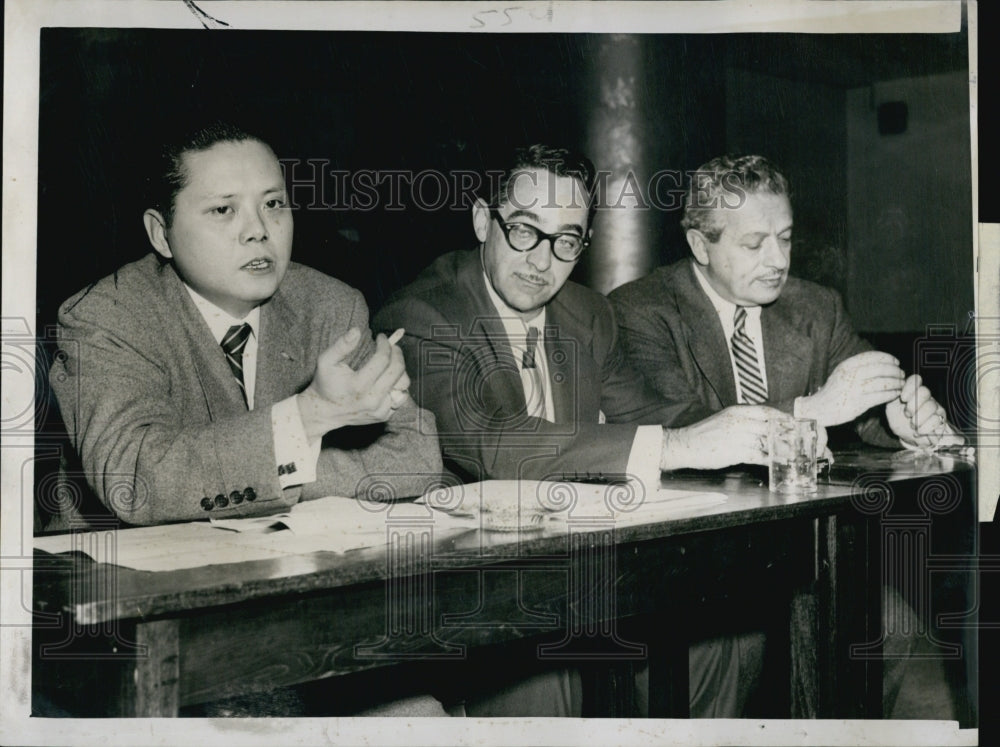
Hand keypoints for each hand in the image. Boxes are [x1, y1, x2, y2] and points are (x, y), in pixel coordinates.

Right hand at [297, 328, 409, 440]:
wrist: (325, 412)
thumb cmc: (325, 383)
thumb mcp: (326, 361)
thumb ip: (341, 345)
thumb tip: (356, 331)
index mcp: (358, 385)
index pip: (383, 359)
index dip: (385, 344)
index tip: (381, 337)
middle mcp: (371, 399)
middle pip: (397, 371)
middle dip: (397, 353)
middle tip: (391, 347)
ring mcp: (379, 410)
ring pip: (403, 385)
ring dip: (399, 370)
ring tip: (390, 363)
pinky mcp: (383, 416)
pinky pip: (400, 397)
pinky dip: (397, 386)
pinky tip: (386, 380)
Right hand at [661, 405, 795, 470]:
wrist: (684, 444)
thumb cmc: (703, 434)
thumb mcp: (724, 420)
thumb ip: (742, 422)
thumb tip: (761, 428)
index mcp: (737, 412)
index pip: (767, 412)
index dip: (782, 418)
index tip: (792, 424)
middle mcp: (740, 422)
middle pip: (771, 427)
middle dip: (786, 435)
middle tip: (797, 441)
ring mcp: (738, 437)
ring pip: (767, 442)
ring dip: (780, 449)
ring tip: (791, 454)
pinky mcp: (735, 452)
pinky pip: (758, 456)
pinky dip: (769, 460)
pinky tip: (776, 463)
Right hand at [796, 351, 903, 425]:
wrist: (819, 409)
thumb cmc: (833, 391)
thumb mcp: (841, 373)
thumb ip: (856, 366)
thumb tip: (880, 361)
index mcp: (847, 366)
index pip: (872, 357)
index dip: (887, 358)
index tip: (895, 362)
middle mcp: (851, 376)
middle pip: (881, 369)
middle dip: (894, 371)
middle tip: (901, 374)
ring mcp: (855, 390)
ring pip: (884, 383)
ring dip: (896, 383)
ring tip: (901, 384)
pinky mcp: (859, 403)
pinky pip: (881, 396)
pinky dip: (891, 394)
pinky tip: (895, 394)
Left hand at [885, 374, 963, 449]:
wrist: (907, 436)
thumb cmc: (898, 420)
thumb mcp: (891, 409)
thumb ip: (892, 398)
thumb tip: (894, 391)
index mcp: (911, 391)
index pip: (915, 380)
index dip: (910, 387)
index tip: (903, 399)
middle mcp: (925, 397)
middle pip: (925, 391)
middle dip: (914, 404)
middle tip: (907, 414)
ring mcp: (934, 407)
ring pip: (931, 406)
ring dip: (919, 418)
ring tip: (912, 425)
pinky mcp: (941, 419)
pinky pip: (937, 420)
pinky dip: (925, 428)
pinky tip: (918, 431)